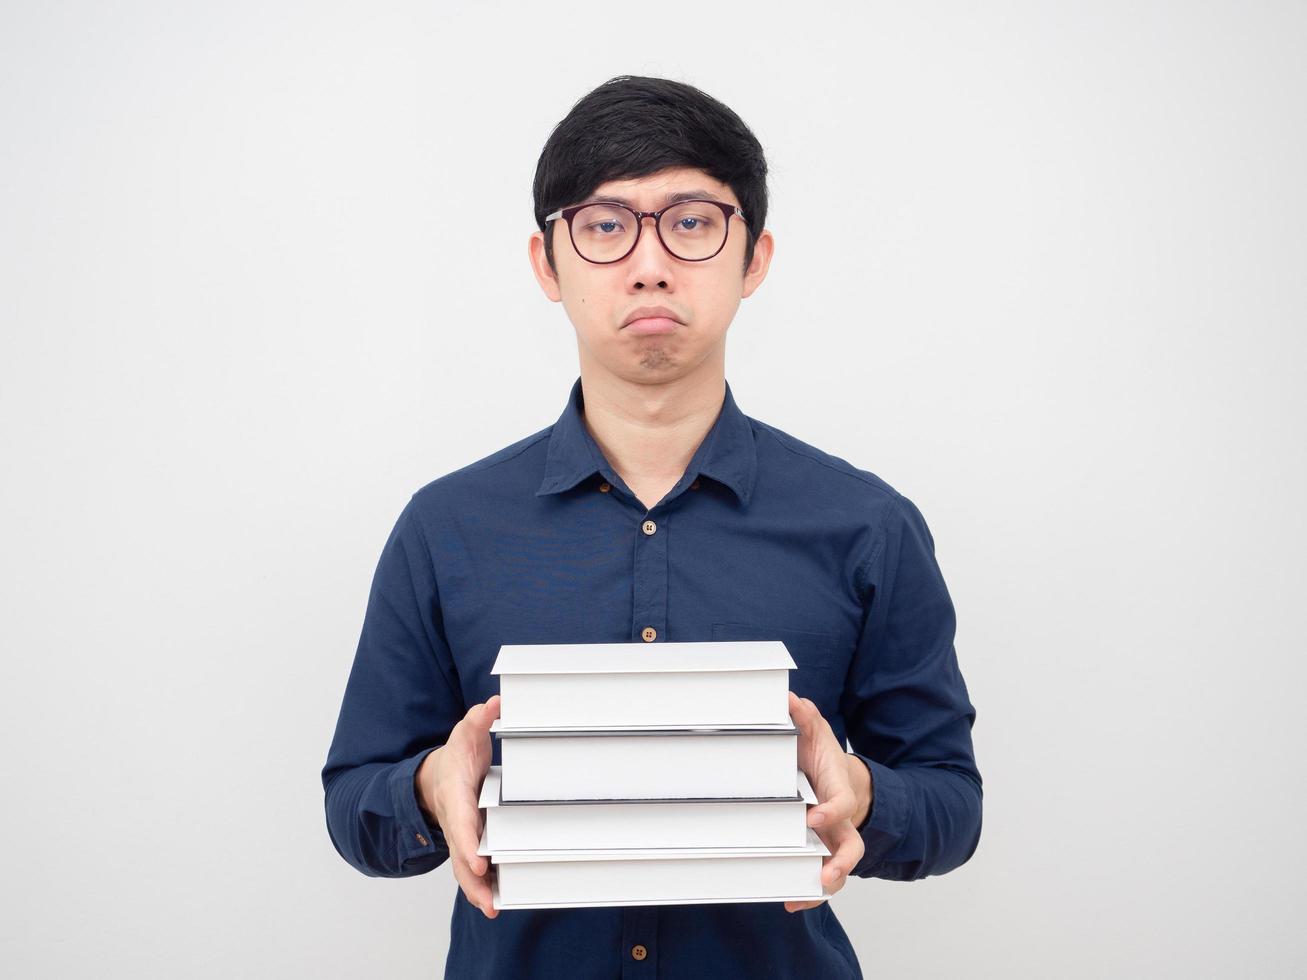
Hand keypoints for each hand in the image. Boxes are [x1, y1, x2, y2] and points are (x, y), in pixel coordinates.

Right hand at [415, 694, 501, 917]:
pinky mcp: (469, 844)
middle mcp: (455, 820)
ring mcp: (460, 836)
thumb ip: (478, 720)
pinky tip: (496, 903)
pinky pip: (472, 869)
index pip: (461, 820)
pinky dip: (481, 887)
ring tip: (493, 908)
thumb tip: (494, 703)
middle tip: (487, 895)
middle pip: (461, 852)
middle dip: (472, 875)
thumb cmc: (457, 758)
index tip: (480, 860)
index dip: (468, 841)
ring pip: (464, 867)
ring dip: (477, 889)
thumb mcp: (465, 735)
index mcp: (455, 795)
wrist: (435, 777)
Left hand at [784, 691, 867, 912]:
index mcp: (840, 792)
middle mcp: (842, 822)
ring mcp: (834, 841)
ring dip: (824, 885)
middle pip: (852, 848)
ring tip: (801, 895)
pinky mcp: (822, 852)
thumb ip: (806, 718)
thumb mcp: (815, 734)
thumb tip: (792, 699)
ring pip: (839, 870)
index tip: (813, 816)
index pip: (843, 804)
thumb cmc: (823, 758)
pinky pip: (821, 878)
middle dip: (840, 863)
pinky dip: (809, 893)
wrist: (834, 777)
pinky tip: (790, 900)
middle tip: (824, 873)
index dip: (831, 812)